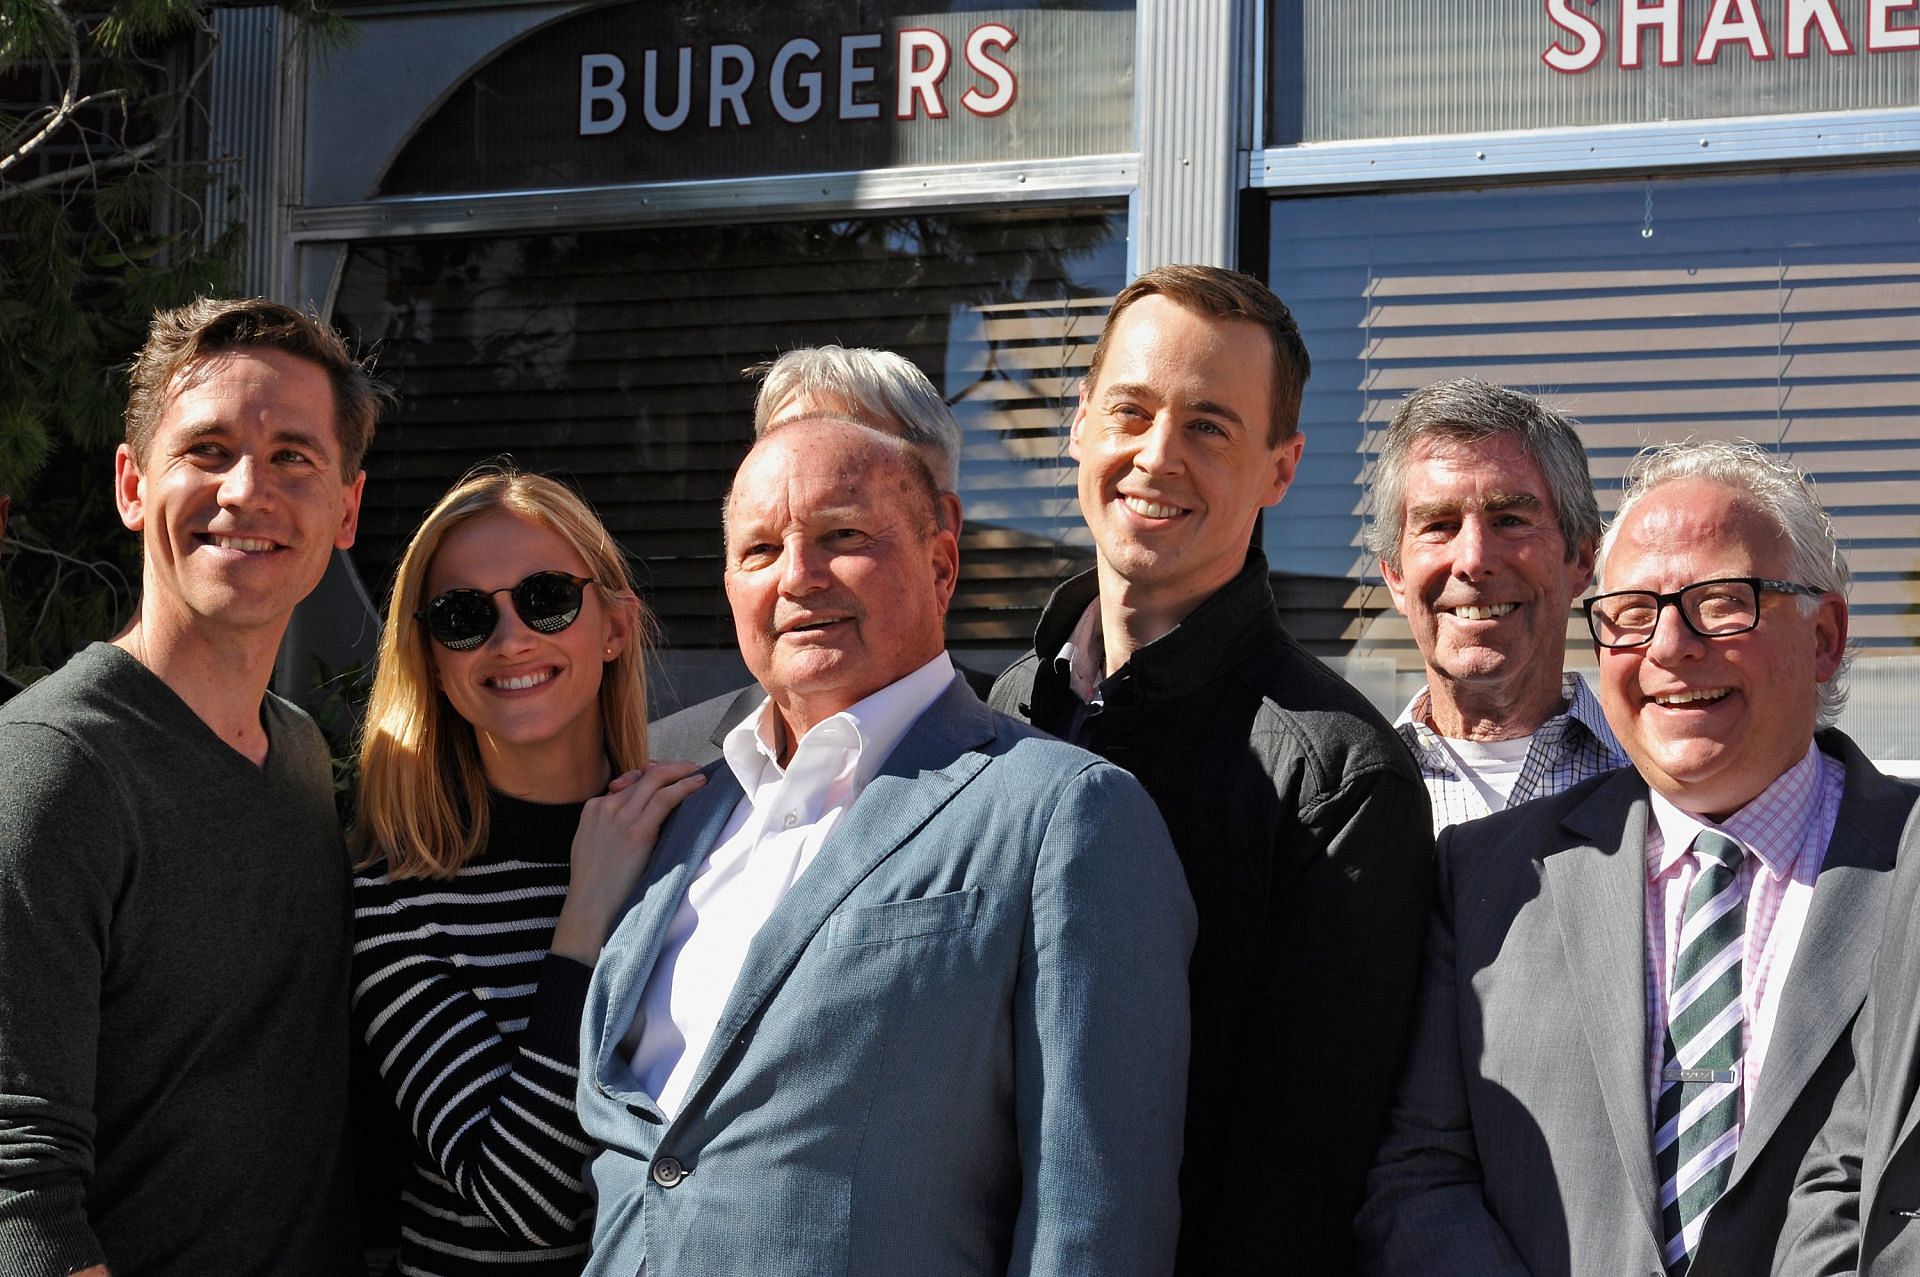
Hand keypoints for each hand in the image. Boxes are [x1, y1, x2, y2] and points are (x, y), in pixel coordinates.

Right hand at [549, 761, 704, 963]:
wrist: (590, 906)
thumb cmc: (594, 882)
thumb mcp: (591, 843)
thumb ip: (607, 825)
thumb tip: (632, 818)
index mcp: (593, 808)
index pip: (629, 781)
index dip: (652, 775)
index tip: (669, 777)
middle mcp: (606, 806)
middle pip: (644, 776)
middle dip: (671, 768)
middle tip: (691, 768)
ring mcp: (621, 816)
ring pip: (656, 780)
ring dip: (682, 772)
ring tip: (699, 773)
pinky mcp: (637, 831)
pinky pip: (665, 798)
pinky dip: (685, 787)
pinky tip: (699, 784)